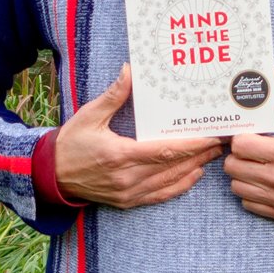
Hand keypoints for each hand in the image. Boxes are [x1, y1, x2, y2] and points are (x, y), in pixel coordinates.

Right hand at [54, 64, 222, 208]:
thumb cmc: (72, 142)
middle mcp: (128, 178)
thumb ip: (113, 95)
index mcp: (120, 155)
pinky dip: (179, 186)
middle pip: (173, 167)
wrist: (51, 175)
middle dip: (200, 154)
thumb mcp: (90, 115)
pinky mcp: (127, 201)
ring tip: (213, 155)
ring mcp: (128, 193)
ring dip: (194, 169)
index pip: (164, 152)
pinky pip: (159, 196)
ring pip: (170, 182)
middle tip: (221, 141)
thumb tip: (130, 71)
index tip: (210, 136)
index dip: (190, 145)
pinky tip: (193, 176)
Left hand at [224, 69, 273, 220]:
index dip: (240, 137)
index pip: (241, 146)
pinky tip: (262, 180)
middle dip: (238, 154)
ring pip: (237, 186)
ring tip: (255, 163)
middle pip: (233, 167)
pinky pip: (249, 203)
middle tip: (250, 147)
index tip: (248, 133)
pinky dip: (250, 191)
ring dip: (242, 174)